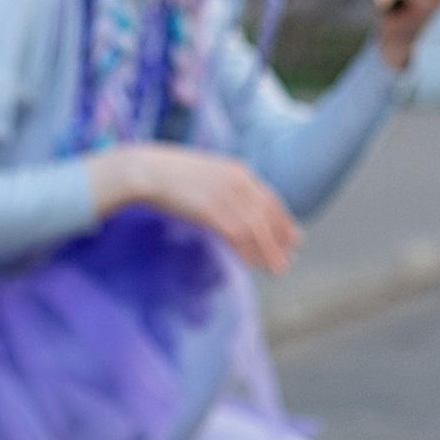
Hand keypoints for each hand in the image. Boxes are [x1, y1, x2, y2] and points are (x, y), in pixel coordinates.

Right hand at [88, 143, 302, 273]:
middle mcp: (238, 182)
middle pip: (268, 215)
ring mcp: (225, 195)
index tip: (294, 237)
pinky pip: (237, 235)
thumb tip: (239, 208)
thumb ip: (227, 187)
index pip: (271, 199)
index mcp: (239, 172)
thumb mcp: (208, 175)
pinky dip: (247, 251)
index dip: (283, 220)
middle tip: (289, 258)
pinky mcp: (210, 210)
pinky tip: (252, 264)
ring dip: (268, 251)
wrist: (146, 170)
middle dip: (281, 239)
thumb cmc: (172, 175)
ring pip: (256, 228)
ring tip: (277, 269)